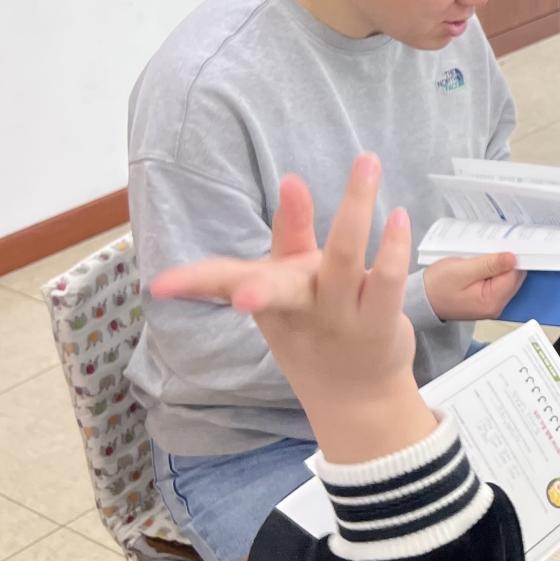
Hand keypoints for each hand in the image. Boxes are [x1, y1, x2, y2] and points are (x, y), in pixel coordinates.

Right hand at [151, 153, 435, 461]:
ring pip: (344, 259)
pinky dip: (392, 247)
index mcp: (269, 300)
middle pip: (279, 286)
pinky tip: (398, 216)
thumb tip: (291, 181)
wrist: (357, 398)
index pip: (225, 285)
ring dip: (354, 210)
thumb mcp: (288, 290)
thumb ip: (291, 234)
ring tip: (366, 163)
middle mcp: (302, 306)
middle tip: (245, 289)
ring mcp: (341, 316)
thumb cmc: (315, 331)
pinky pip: (385, 281)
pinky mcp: (379, 322)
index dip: (194, 282)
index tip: (161, 285)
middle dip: (258, 284)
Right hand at [424, 252, 524, 320]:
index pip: (515, 275)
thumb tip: (513, 259)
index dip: (512, 257)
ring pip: (506, 277)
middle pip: (513, 277)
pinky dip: (493, 270)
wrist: (421, 298)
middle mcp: (495, 306)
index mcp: (491, 301)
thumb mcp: (461, 270)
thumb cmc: (436, 286)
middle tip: (489, 249)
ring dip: (498, 264)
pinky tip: (482, 264)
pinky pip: (497, 281)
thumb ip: (489, 265)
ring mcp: (492, 304)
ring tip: (482, 256)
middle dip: (505, 261)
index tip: (503, 244)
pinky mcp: (487, 299)